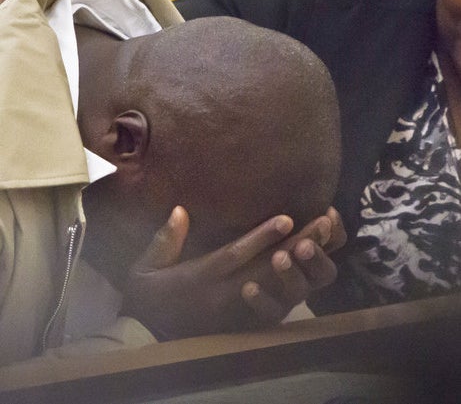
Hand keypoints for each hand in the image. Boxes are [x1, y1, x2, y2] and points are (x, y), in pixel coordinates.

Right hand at [122, 206, 344, 339]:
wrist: (148, 337)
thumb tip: (179, 211)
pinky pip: (274, 305)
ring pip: (275, 287)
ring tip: (324, 238)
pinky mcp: (242, 322)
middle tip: (322, 225)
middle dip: (295, 246)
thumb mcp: (143, 269)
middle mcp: (221, 297)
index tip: (287, 219)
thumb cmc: (146, 295)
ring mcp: (235, 313)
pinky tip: (314, 266)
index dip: (261, 238)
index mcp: (197, 280)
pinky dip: (295, 284)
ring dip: (302, 262)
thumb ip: (163, 242)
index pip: (234, 256)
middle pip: (265, 270)